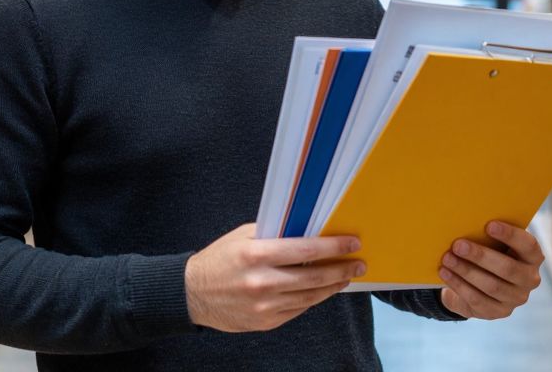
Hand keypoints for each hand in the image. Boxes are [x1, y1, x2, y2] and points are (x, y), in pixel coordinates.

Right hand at [185, 223, 364, 332]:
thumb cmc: (219, 259)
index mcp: (255, 254)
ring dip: (333, 286)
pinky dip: (313, 298)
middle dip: (341, 269)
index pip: (305, 250)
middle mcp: (262, 282)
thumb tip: (308, 229)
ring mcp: (264, 306)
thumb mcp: (242, 236)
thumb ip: (274, 233)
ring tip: (346, 277)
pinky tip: (322, 290)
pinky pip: (298, 309)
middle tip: (358, 263)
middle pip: (314, 277)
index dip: (333, 247)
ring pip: (310, 296)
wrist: (193, 294)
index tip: (352, 243)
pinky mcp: (265, 321)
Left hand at [438, 220, 543, 319]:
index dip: (510, 235)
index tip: (489, 225)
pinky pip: (477, 299)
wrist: (478, 283)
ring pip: (491, 286)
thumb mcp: (493, 243)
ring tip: (447, 258)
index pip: (528, 246)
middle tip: (457, 245)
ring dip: (466, 270)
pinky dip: (459, 284)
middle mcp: (530, 279)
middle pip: (508, 269)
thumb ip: (488, 235)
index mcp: (532, 257)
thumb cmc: (488, 253)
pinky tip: (445, 273)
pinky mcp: (498, 312)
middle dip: (481, 256)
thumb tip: (467, 221)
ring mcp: (515, 298)